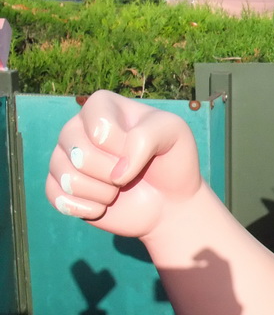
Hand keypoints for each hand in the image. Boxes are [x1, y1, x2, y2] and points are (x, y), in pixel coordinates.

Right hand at [46, 90, 202, 238]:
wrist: (171, 200)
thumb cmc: (172, 160)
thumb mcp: (174, 133)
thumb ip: (146, 138)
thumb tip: (115, 175)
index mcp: (100, 105)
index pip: (101, 129)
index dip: (127, 148)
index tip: (146, 149)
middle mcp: (75, 128)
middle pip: (82, 155)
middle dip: (116, 174)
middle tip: (131, 173)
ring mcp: (64, 158)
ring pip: (69, 180)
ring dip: (105, 193)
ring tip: (119, 187)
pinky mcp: (58, 187)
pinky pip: (58, 200)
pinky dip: (90, 209)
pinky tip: (105, 204)